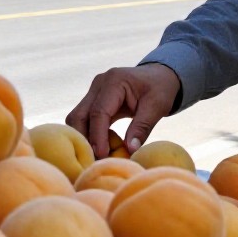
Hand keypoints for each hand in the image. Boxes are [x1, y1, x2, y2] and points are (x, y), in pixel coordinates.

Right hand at [66, 63, 180, 158]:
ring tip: (97, 157)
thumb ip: (142, 127)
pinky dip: (90, 135)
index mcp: (114, 81)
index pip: (98, 112)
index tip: (102, 155)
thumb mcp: (157, 106)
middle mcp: (99, 84)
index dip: (98, 136)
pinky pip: (85, 120)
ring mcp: (94, 91)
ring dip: (84, 138)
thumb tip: (130, 150)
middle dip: (84, 139)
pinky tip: (101, 148)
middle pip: (79, 115)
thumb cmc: (160, 89)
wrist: (159, 76)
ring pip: (77, 118)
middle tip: (94, 160)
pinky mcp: (94, 100)